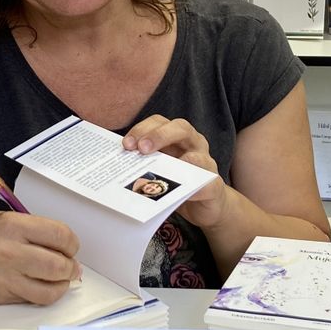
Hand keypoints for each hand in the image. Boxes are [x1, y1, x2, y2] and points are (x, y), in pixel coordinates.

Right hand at [0, 210, 80, 305]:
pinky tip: (44, 287)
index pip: (59, 235)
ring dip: (62, 285)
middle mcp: (7, 251)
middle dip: (70, 267)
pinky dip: (45, 294)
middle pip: (57, 265)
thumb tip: (65, 248)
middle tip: (70, 266)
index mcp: (11, 226)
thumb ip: (34, 231)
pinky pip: (33, 299)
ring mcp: (3, 276)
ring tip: (61, 279)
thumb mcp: (4, 219)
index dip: (72, 243)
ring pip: (49, 289)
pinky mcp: (0, 295)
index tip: (71, 246)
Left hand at [123, 115, 227, 229]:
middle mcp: (194, 144)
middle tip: (141, 149)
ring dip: (179, 161)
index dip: (143, 129)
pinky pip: (207, 183)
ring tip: (161, 169)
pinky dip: (194, 188)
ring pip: (197, 154)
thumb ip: (144, 164)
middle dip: (159, 136)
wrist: (204, 207)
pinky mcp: (214, 185)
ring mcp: (207, 163)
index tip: (127, 144)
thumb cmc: (177, 184)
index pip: (159, 122)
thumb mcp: (158, 170)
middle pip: (180, 128)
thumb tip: (116, 165)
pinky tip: (181, 194)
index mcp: (176, 137)